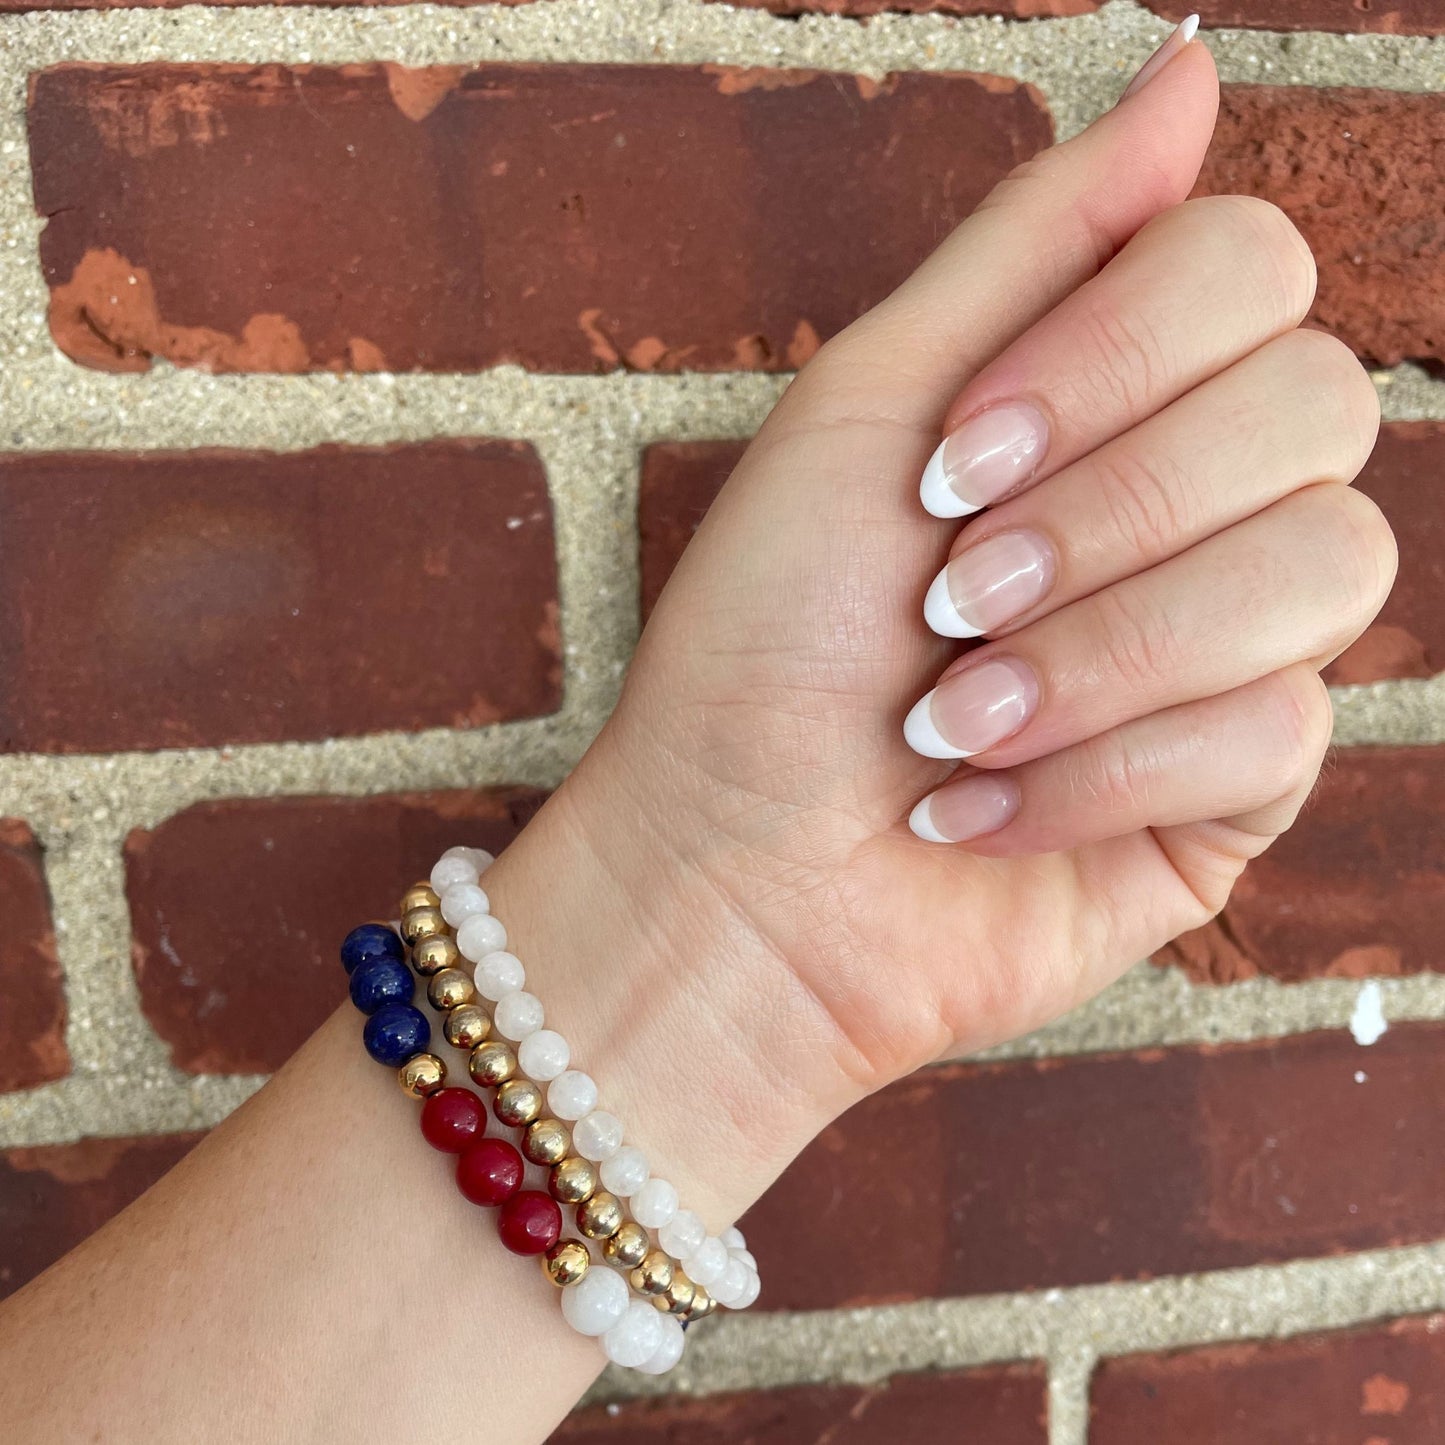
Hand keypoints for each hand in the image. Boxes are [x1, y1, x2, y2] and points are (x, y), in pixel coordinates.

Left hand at [501, 40, 1391, 1150]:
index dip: (1115, 355)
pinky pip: (1274, 737)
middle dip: (1101, 514)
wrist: (736, 872)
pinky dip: (1094, 774)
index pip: (1252, 272)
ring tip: (948, 720)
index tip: (950, 461)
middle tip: (945, 598)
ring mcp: (1233, 648)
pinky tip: (980, 810)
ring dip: (1099, 653)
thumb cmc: (770, 638)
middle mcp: (1198, 504)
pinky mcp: (1241, 790)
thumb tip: (1194, 67)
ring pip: (1325, 571)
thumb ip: (1033, 240)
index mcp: (1114, 397)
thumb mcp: (871, 403)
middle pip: (1314, 408)